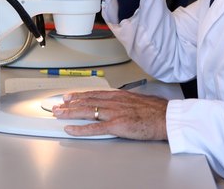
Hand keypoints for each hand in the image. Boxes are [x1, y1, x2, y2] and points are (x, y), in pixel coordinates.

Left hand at [52, 89, 167, 139]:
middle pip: (86, 100)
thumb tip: (121, 103)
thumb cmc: (156, 110)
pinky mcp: (116, 125)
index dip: (79, 95)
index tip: (69, 96)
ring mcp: (114, 113)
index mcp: (119, 95)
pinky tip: (70, 128)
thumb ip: (125, 101)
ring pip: (86, 111)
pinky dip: (80, 128)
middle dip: (69, 103)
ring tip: (58, 114)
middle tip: (58, 105)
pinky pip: (94, 127)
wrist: (166, 117)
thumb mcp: (137, 100)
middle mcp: (114, 101)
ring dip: (70, 112)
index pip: (94, 94)